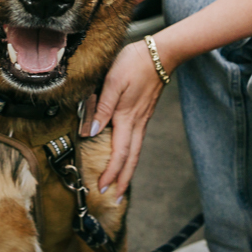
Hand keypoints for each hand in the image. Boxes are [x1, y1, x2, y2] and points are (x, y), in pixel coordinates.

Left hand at [80, 40, 167, 197]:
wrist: (161, 53)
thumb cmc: (135, 62)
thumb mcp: (113, 81)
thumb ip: (101, 106)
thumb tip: (90, 131)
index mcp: (126, 118)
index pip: (119, 154)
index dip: (110, 173)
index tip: (101, 187)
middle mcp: (136, 123)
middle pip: (130, 160)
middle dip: (122, 181)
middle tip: (114, 198)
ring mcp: (141, 120)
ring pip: (135, 152)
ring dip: (127, 171)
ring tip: (120, 185)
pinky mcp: (143, 115)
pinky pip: (136, 142)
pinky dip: (130, 156)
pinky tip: (125, 159)